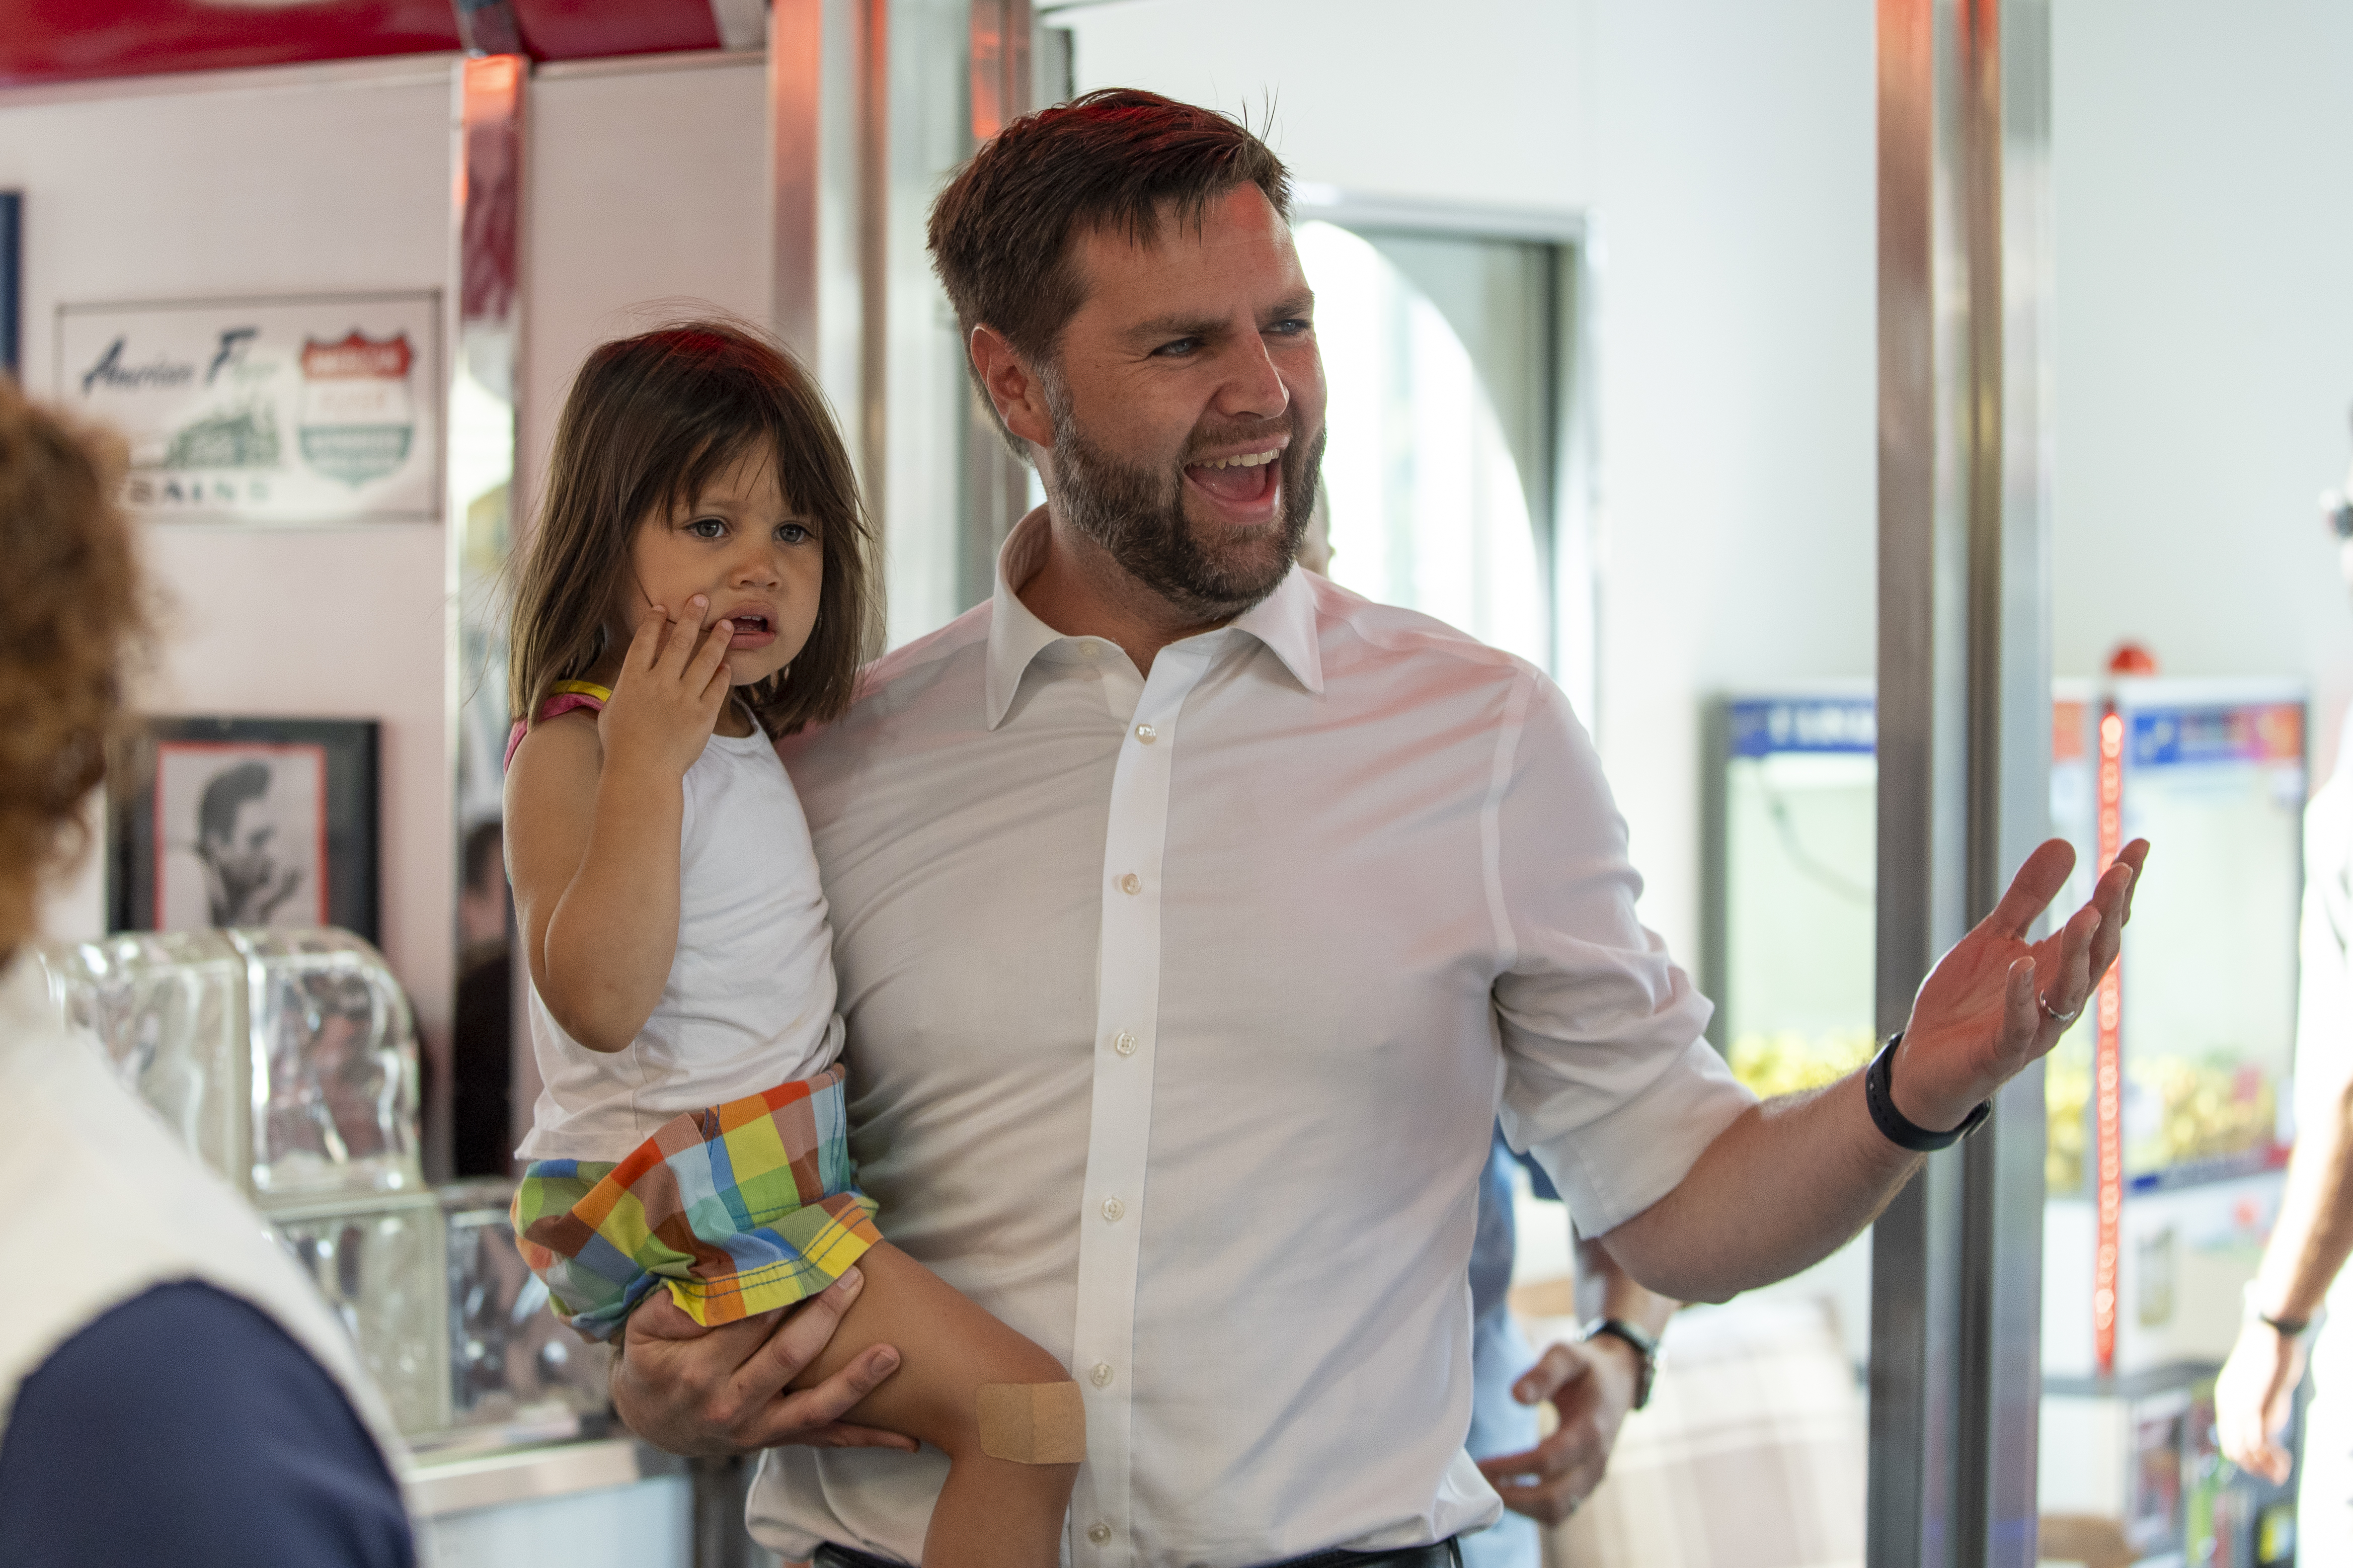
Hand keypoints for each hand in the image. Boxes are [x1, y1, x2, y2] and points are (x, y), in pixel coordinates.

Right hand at [598, 596, 735, 783]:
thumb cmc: (621, 746)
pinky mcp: (703, 715)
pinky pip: (717, 688)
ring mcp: (683, 698)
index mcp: (633, 680)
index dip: (654, 621)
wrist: (641, 773)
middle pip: (679, 641)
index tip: (663, 608)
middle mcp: (659, 683)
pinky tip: (727, 664)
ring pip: (705, 660)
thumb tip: (629, 680)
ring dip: (717, 640)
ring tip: (727, 625)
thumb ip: (623, 691)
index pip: (645, 641)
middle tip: (701, 598)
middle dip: (691, 616)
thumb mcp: (611, 713)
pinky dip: (722, 674)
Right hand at [609, 1268, 915, 1456]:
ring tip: (894, 1354)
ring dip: (858, 1381)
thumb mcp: (642, 1328)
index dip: (780, 1286)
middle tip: (854, 1277)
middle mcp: (730, 1405)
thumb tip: (712, 1277)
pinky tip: (909, 1438)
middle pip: (788, 1357)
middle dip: (825, 1315)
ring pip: (815, 1407)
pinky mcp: (777, 1440)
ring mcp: (758, 1429)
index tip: (809, 1254)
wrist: (651, 1421)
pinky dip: (867, 1437)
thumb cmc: (651, 1360)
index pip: (747, 1321)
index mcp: (698, 1371)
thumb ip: (672, 1305)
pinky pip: (826, 1439)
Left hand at [1474, 1335, 1639, 1525]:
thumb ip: (1543, 1373)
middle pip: (1553, 1499)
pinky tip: (1509, 1490)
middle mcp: (1595, 1461)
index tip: (1482, 1463)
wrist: (1620, 1381)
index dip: (1513, 1467)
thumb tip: (1515, 1396)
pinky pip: (1561, 1510)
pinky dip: (1533, 1509)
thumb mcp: (1567, 1355)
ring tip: (1490, 1487)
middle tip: (1479, 1482)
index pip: (1549, 1460)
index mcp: (1590, 1430)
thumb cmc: (1587, 1367)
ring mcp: (1593, 1477)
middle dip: (1512, 1496)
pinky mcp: (1587, 1484)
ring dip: (1520, 1507)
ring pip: (1557, 1512)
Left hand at [1892, 836, 2148, 1131]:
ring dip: (2079, 952)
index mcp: (2057, 967)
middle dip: (2111, 912)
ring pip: (2070, 991)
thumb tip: (2066, 843)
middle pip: (2097, 954)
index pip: (2101, 925)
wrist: (1925, 1063)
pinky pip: (2019, 1024)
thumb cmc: (1967, 1002)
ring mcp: (2035, 1027)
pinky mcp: (2002, 1052)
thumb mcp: (1994, 937)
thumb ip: (2030, 898)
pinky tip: (2021, 965)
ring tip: (2087, 912)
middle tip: (2122, 869)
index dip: (2121, 888)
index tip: (2139, 844)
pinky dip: (2021, 995)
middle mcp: (2057, 998)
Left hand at [2217, 1319, 2305, 1483]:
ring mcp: (2239, 1408)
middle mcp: (2227, 1406)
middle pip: (2233, 1451)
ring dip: (2265, 1467)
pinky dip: (2272, 1458)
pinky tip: (2286, 1460)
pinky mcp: (2255, 1407)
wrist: (2272, 1334)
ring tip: (2282, 1472)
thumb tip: (2267, 1424)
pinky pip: (2258, 1444)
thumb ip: (2261, 1406)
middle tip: (2276, 1475)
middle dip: (2255, 1468)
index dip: (2249, 1458)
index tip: (2269, 1465)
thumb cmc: (2270, 1357)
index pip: (2229, 1440)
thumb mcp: (2262, 1386)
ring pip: (2244, 1452)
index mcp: (2226, 1401)